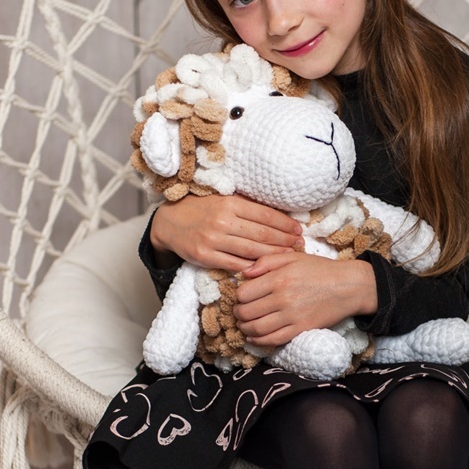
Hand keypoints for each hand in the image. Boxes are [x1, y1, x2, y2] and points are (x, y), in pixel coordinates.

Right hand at [150, 193, 301, 272]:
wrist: (169, 222)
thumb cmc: (201, 210)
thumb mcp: (223, 199)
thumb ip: (247, 206)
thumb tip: (278, 213)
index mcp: (230, 204)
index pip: (265, 215)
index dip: (285, 224)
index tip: (298, 229)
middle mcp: (222, 221)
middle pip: (262, 234)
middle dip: (285, 240)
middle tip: (300, 244)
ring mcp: (213, 240)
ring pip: (252, 251)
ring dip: (274, 255)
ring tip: (289, 256)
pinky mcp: (205, 257)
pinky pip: (235, 265)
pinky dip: (253, 268)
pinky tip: (266, 268)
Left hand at [234, 253, 377, 346]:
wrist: (348, 286)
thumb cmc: (320, 269)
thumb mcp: (293, 257)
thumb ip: (267, 261)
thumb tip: (244, 273)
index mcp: (279, 278)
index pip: (243, 293)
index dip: (238, 296)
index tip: (242, 296)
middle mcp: (283, 298)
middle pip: (246, 312)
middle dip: (238, 313)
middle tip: (240, 311)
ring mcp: (292, 316)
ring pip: (256, 328)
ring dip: (245, 328)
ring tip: (244, 324)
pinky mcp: (300, 329)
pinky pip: (273, 340)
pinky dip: (258, 341)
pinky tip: (253, 337)